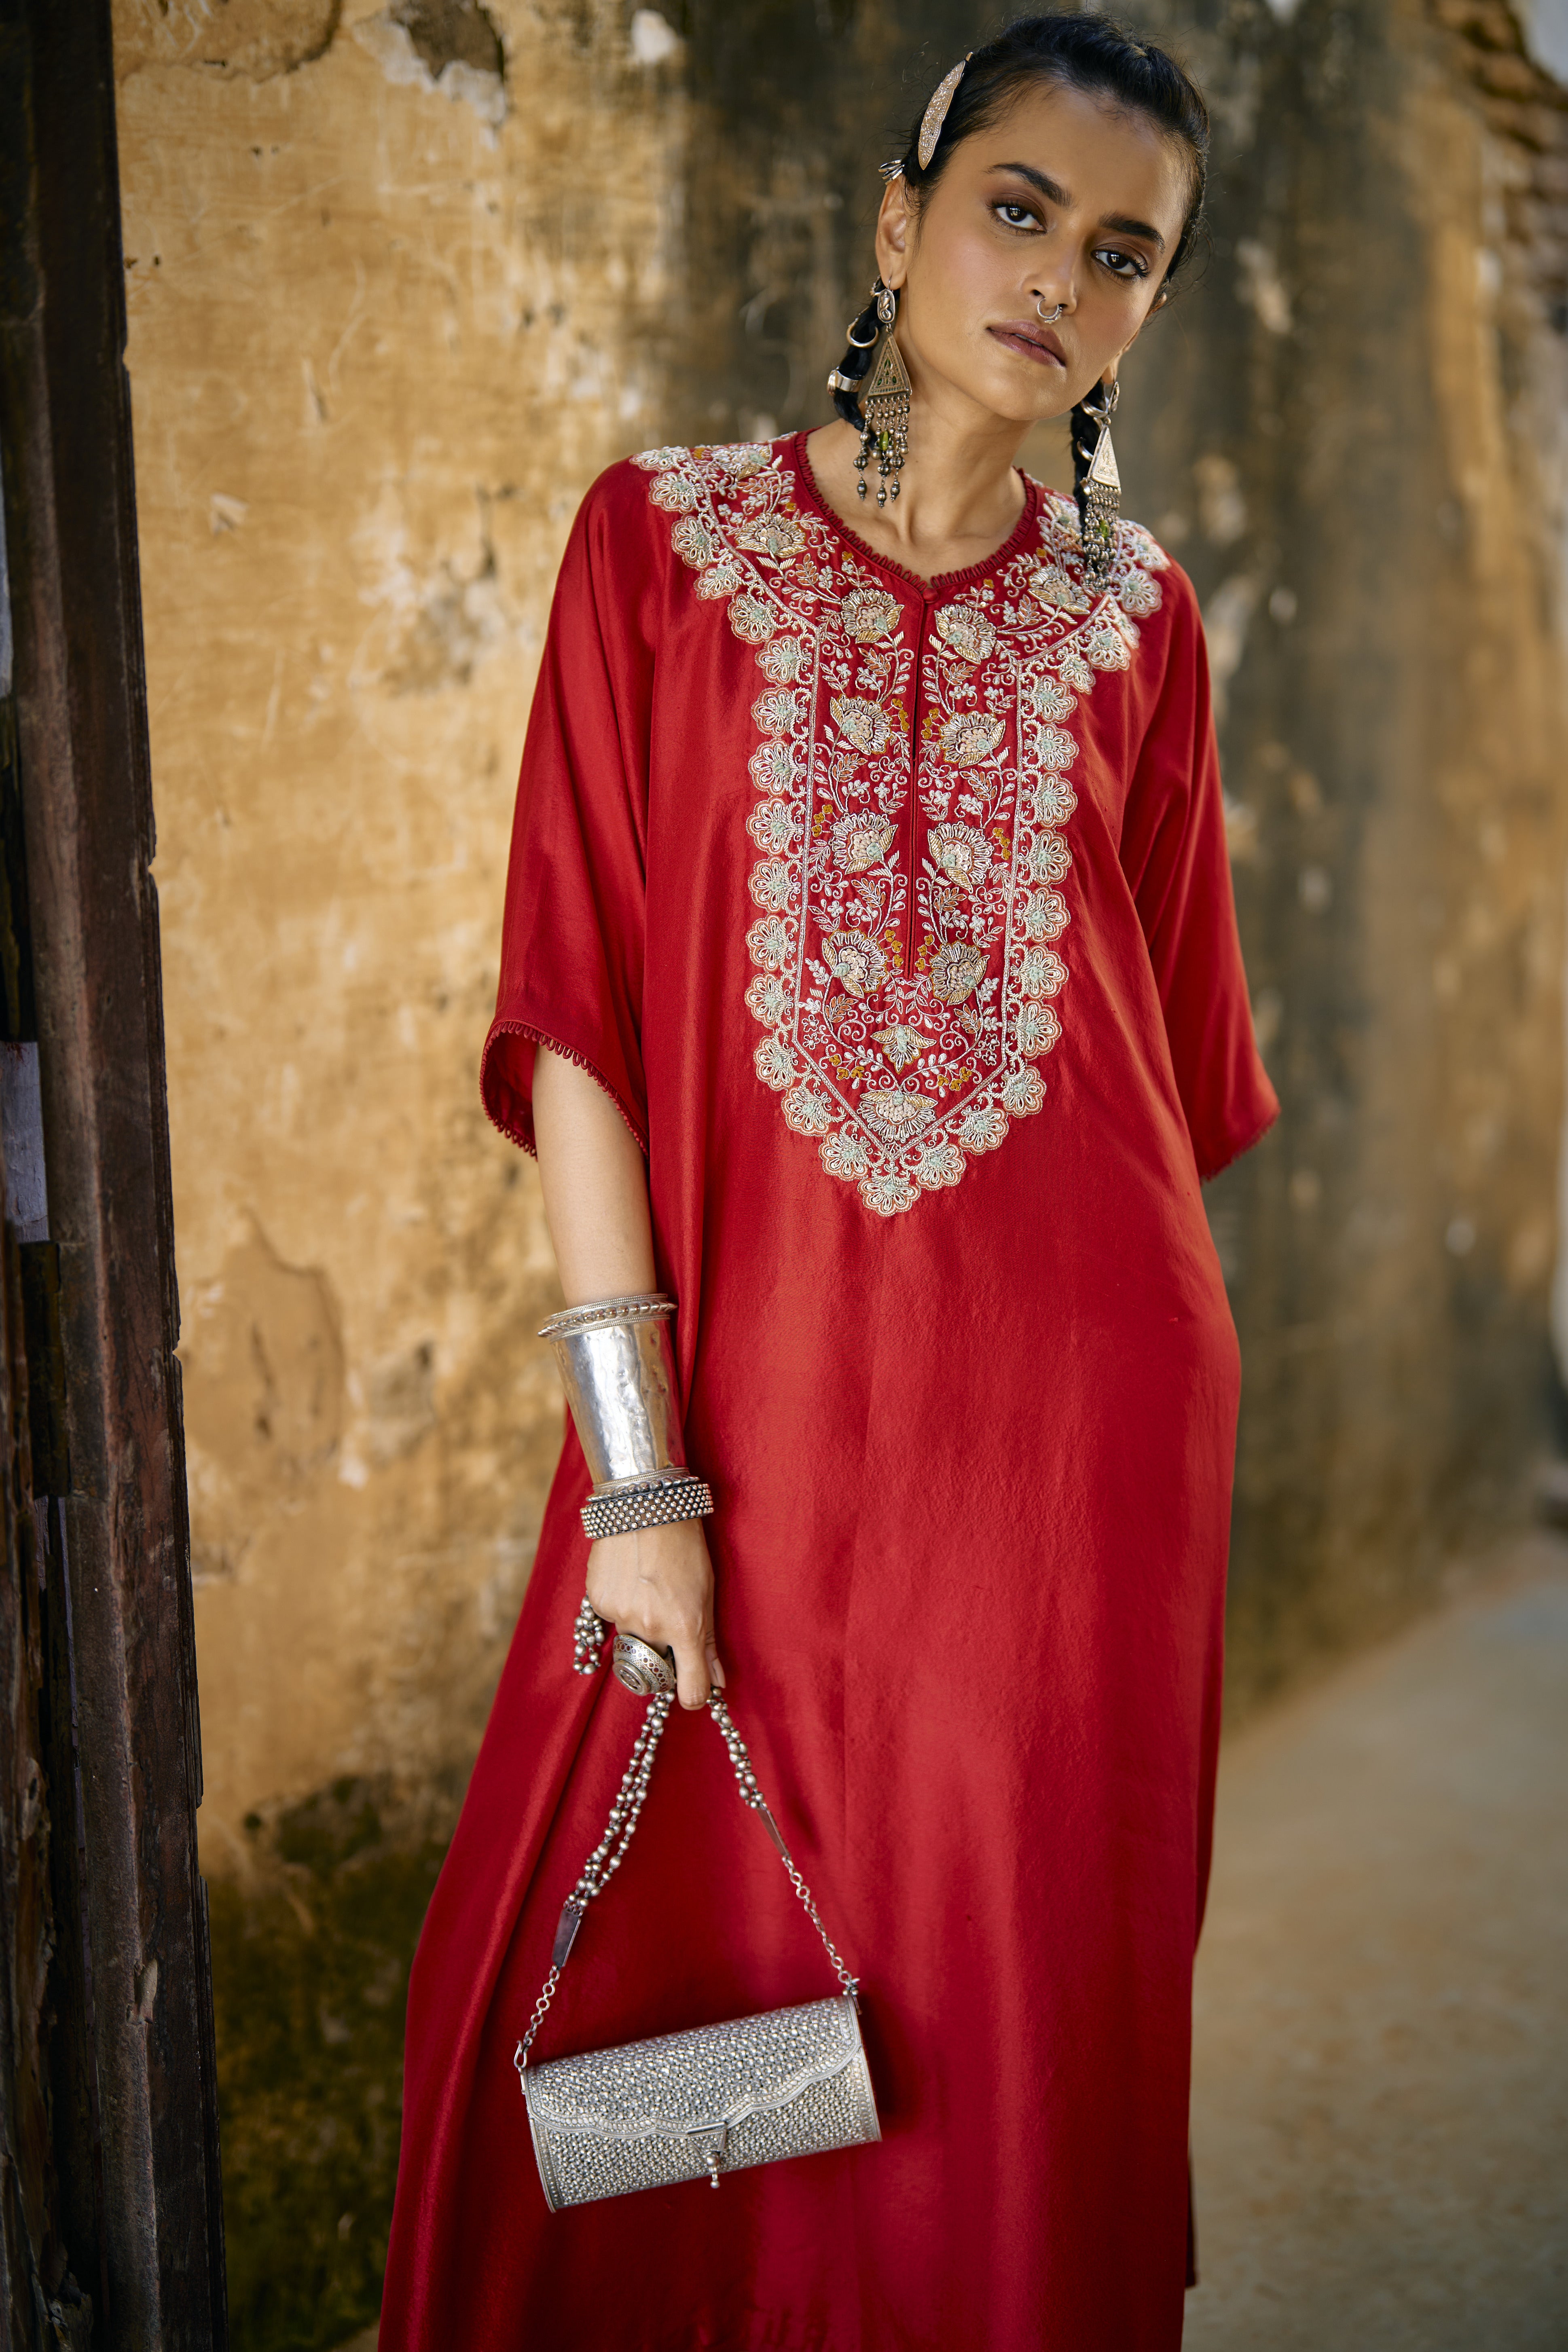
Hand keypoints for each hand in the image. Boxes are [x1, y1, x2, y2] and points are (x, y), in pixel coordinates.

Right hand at [586, 1518, 723, 1710]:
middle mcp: (650, 1627)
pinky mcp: (597, 1602)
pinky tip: (628, 1578)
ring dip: (640, 1624)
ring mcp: (620, 1615)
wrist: (644, 1504)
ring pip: (631, 1640)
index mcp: (685, 1627)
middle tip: (669, 1617)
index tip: (693, 1691)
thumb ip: (708, 1642)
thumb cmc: (684, 1544)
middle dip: (663, 1652)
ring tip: (648, 1586)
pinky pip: (610, 1619)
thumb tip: (717, 1682)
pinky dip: (620, 1605)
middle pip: (656, 1665)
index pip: (690, 1691)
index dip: (693, 1695)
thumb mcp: (706, 1591)